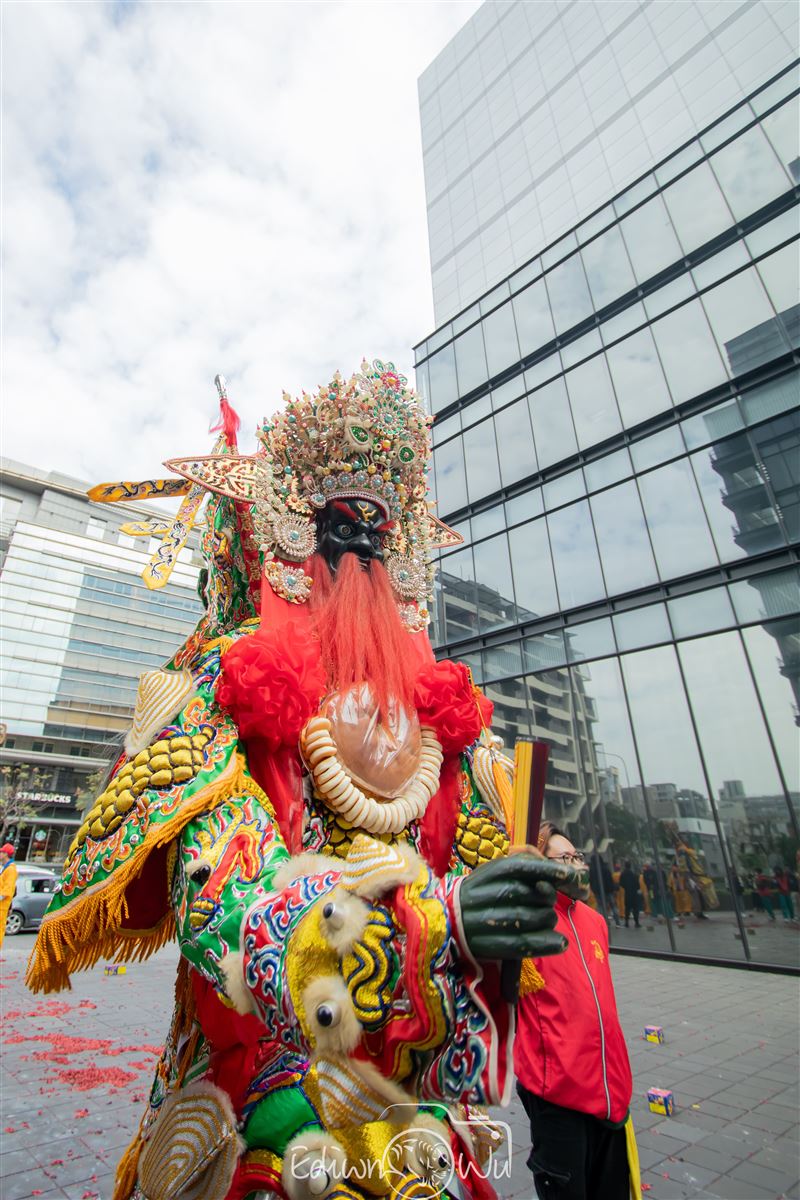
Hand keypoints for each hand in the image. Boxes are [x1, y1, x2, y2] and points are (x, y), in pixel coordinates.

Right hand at [459, 852, 583, 960]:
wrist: (444, 921)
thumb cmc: (476, 895)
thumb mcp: (490, 874)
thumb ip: (518, 871)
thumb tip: (553, 877)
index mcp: (487, 873)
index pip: (522, 867)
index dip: (548, 871)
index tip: (569, 876)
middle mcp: (486, 894)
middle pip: (530, 893)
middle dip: (547, 898)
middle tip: (548, 902)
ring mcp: (486, 921)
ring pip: (531, 918)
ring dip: (548, 920)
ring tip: (548, 921)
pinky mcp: (489, 945)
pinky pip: (523, 944)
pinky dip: (546, 944)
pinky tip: (560, 943)